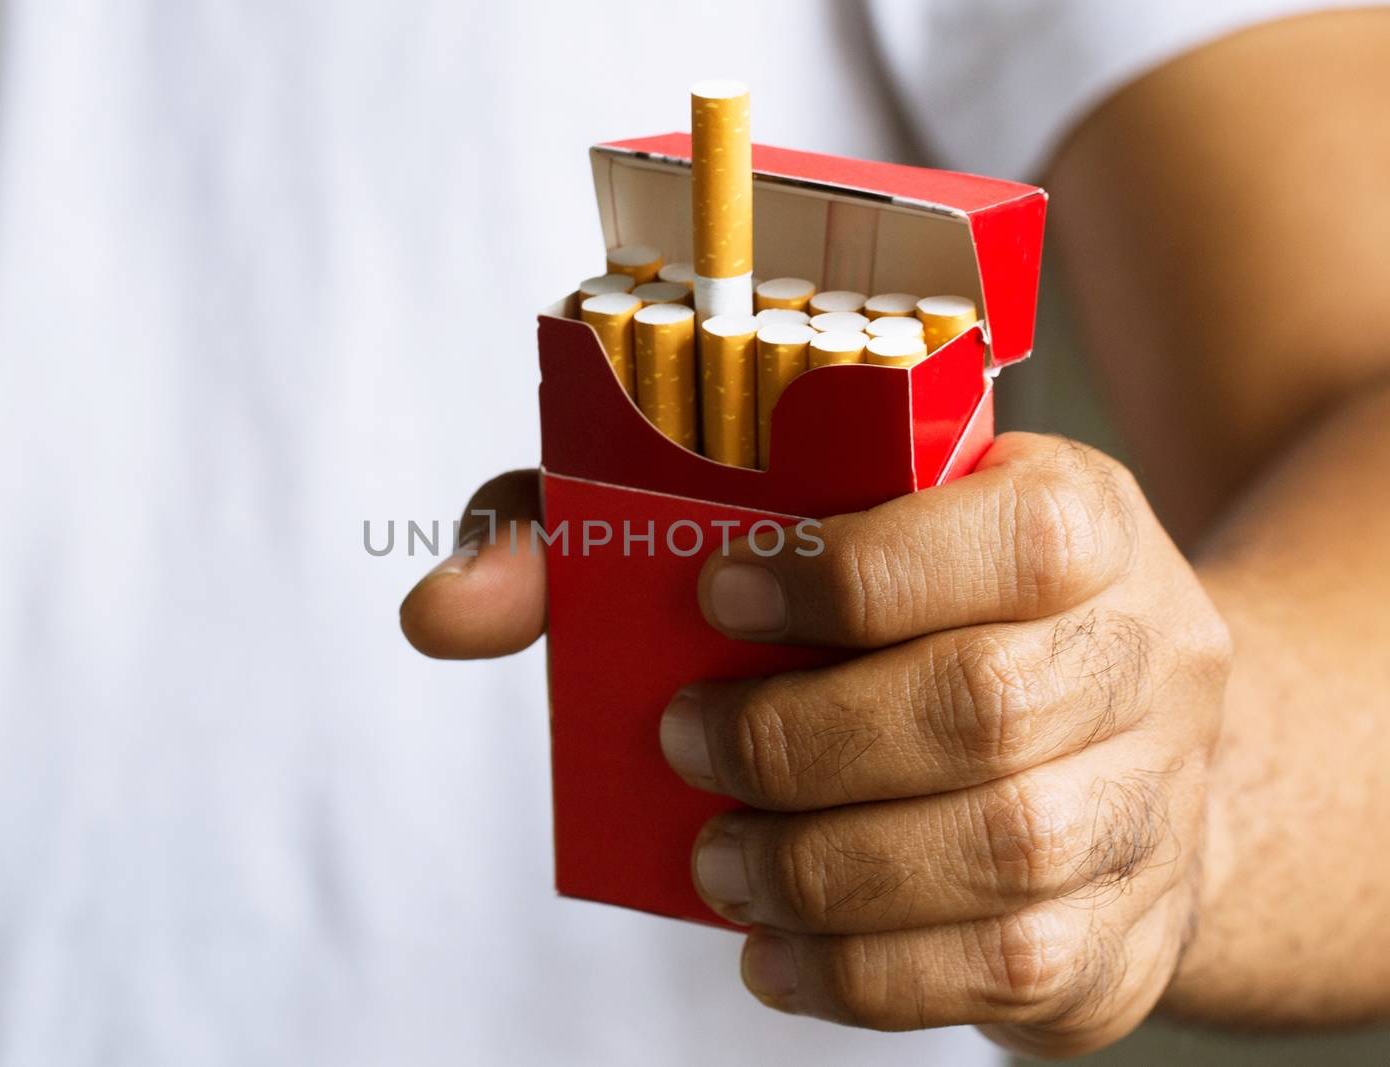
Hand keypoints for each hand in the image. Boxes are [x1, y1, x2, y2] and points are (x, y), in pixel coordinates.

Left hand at [662, 433, 1231, 1056]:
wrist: (1116, 739)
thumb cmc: (937, 610)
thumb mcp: (833, 512)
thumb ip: (651, 521)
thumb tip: (475, 595)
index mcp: (1081, 514)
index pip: (1009, 536)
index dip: (854, 573)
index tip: (719, 598)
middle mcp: (1145, 653)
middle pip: (984, 706)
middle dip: (798, 740)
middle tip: (687, 743)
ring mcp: (1156, 800)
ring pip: (1002, 852)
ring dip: (821, 869)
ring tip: (720, 862)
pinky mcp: (1132, 933)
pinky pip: (1009, 971)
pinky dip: (864, 973)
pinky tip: (776, 951)